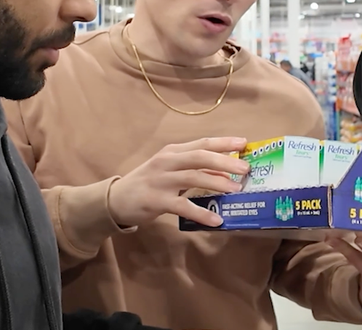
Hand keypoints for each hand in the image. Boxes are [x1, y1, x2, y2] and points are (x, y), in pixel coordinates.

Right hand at [108, 137, 249, 227]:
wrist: (115, 200)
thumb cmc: (149, 182)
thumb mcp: (171, 170)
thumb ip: (196, 169)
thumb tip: (226, 172)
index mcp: (173, 151)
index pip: (202, 143)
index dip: (224, 142)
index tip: (244, 143)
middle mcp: (167, 162)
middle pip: (201, 157)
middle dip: (225, 161)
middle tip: (246, 169)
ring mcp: (161, 181)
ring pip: (194, 177)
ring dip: (218, 183)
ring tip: (236, 189)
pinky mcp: (156, 201)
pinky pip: (183, 206)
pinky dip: (201, 213)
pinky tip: (217, 220)